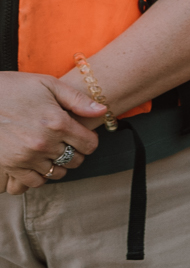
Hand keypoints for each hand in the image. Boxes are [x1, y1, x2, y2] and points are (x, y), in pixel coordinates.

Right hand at [0, 72, 103, 191]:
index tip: (81, 137)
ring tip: (50, 153)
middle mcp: (44, 142)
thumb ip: (77, 99)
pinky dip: (38, 176)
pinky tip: (36, 164)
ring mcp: (26, 156)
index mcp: (58, 122)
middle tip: (65, 144)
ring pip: (55, 172)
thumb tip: (103, 110)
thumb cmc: (13, 87)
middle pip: (74, 160)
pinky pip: (33, 182)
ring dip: (57, 165)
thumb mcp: (48, 84)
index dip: (88, 142)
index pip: (89, 145)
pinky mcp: (9, 165)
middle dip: (74, 153)